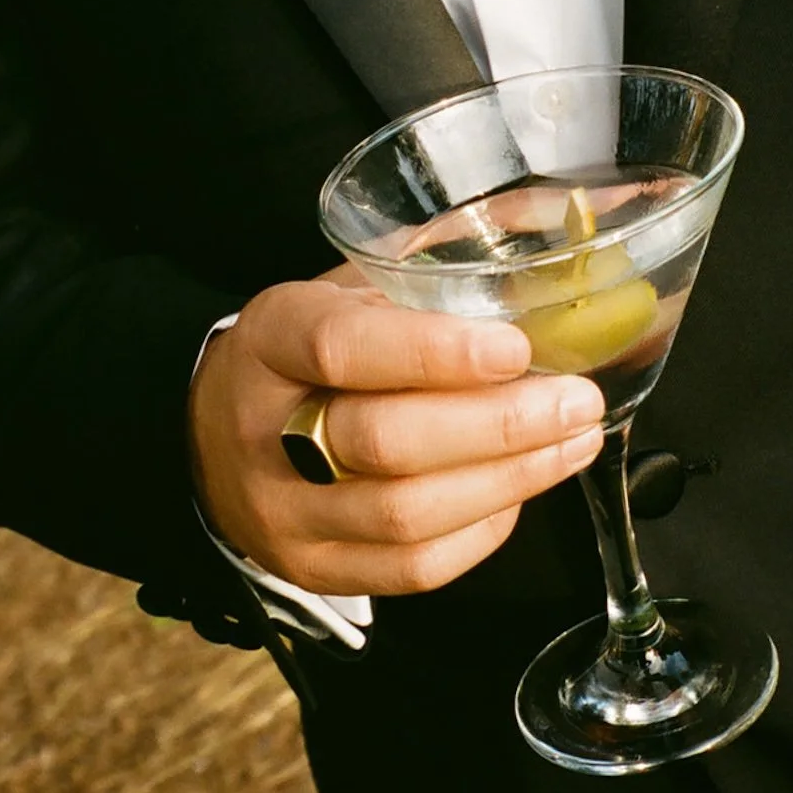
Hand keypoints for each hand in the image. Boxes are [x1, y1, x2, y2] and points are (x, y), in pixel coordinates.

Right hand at [188, 269, 604, 594]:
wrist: (215, 438)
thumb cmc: (312, 351)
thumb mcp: (350, 288)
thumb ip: (435, 266)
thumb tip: (558, 221)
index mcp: (271, 338)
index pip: (341, 348)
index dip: (433, 351)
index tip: (517, 347)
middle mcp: (264, 433)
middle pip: (384, 442)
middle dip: (499, 426)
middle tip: (577, 401)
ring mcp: (284, 514)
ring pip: (406, 515)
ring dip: (510, 480)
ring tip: (575, 441)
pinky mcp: (315, 570)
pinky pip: (414, 568)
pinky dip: (484, 530)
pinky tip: (525, 487)